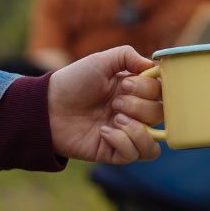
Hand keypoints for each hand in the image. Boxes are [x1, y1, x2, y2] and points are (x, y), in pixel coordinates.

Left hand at [47, 45, 162, 163]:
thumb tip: (154, 67)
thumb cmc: (73, 81)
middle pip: (160, 115)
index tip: (125, 84)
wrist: (47, 107)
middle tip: (114, 102)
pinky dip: (123, 142)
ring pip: (154, 142)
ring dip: (137, 129)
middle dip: (138, 106)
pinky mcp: (113, 152)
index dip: (149, 89)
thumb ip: (129, 55)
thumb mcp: (101, 60)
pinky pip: (135, 155)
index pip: (162, 93)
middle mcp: (135, 113)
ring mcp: (126, 134)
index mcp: (136, 91)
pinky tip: (103, 132)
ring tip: (114, 120)